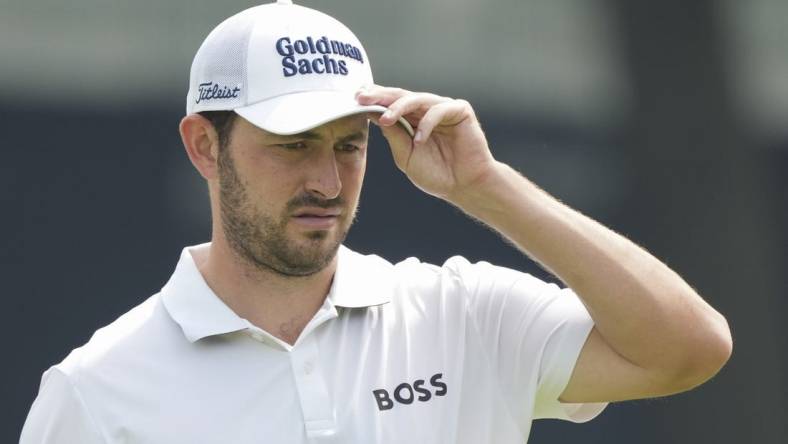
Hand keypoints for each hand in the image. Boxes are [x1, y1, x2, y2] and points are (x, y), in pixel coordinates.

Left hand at [356, 85, 496, 201]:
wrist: (464, 186)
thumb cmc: (436, 174)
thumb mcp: (406, 156)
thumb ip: (393, 135)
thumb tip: (373, 114)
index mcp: (412, 120)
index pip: (391, 103)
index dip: (374, 99)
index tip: (354, 99)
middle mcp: (427, 110)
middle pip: (401, 96)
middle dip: (380, 96)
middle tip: (362, 97)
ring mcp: (444, 108)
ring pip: (418, 99)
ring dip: (399, 107)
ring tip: (385, 119)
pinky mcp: (460, 110)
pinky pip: (439, 110)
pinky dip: (427, 124)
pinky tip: (420, 140)